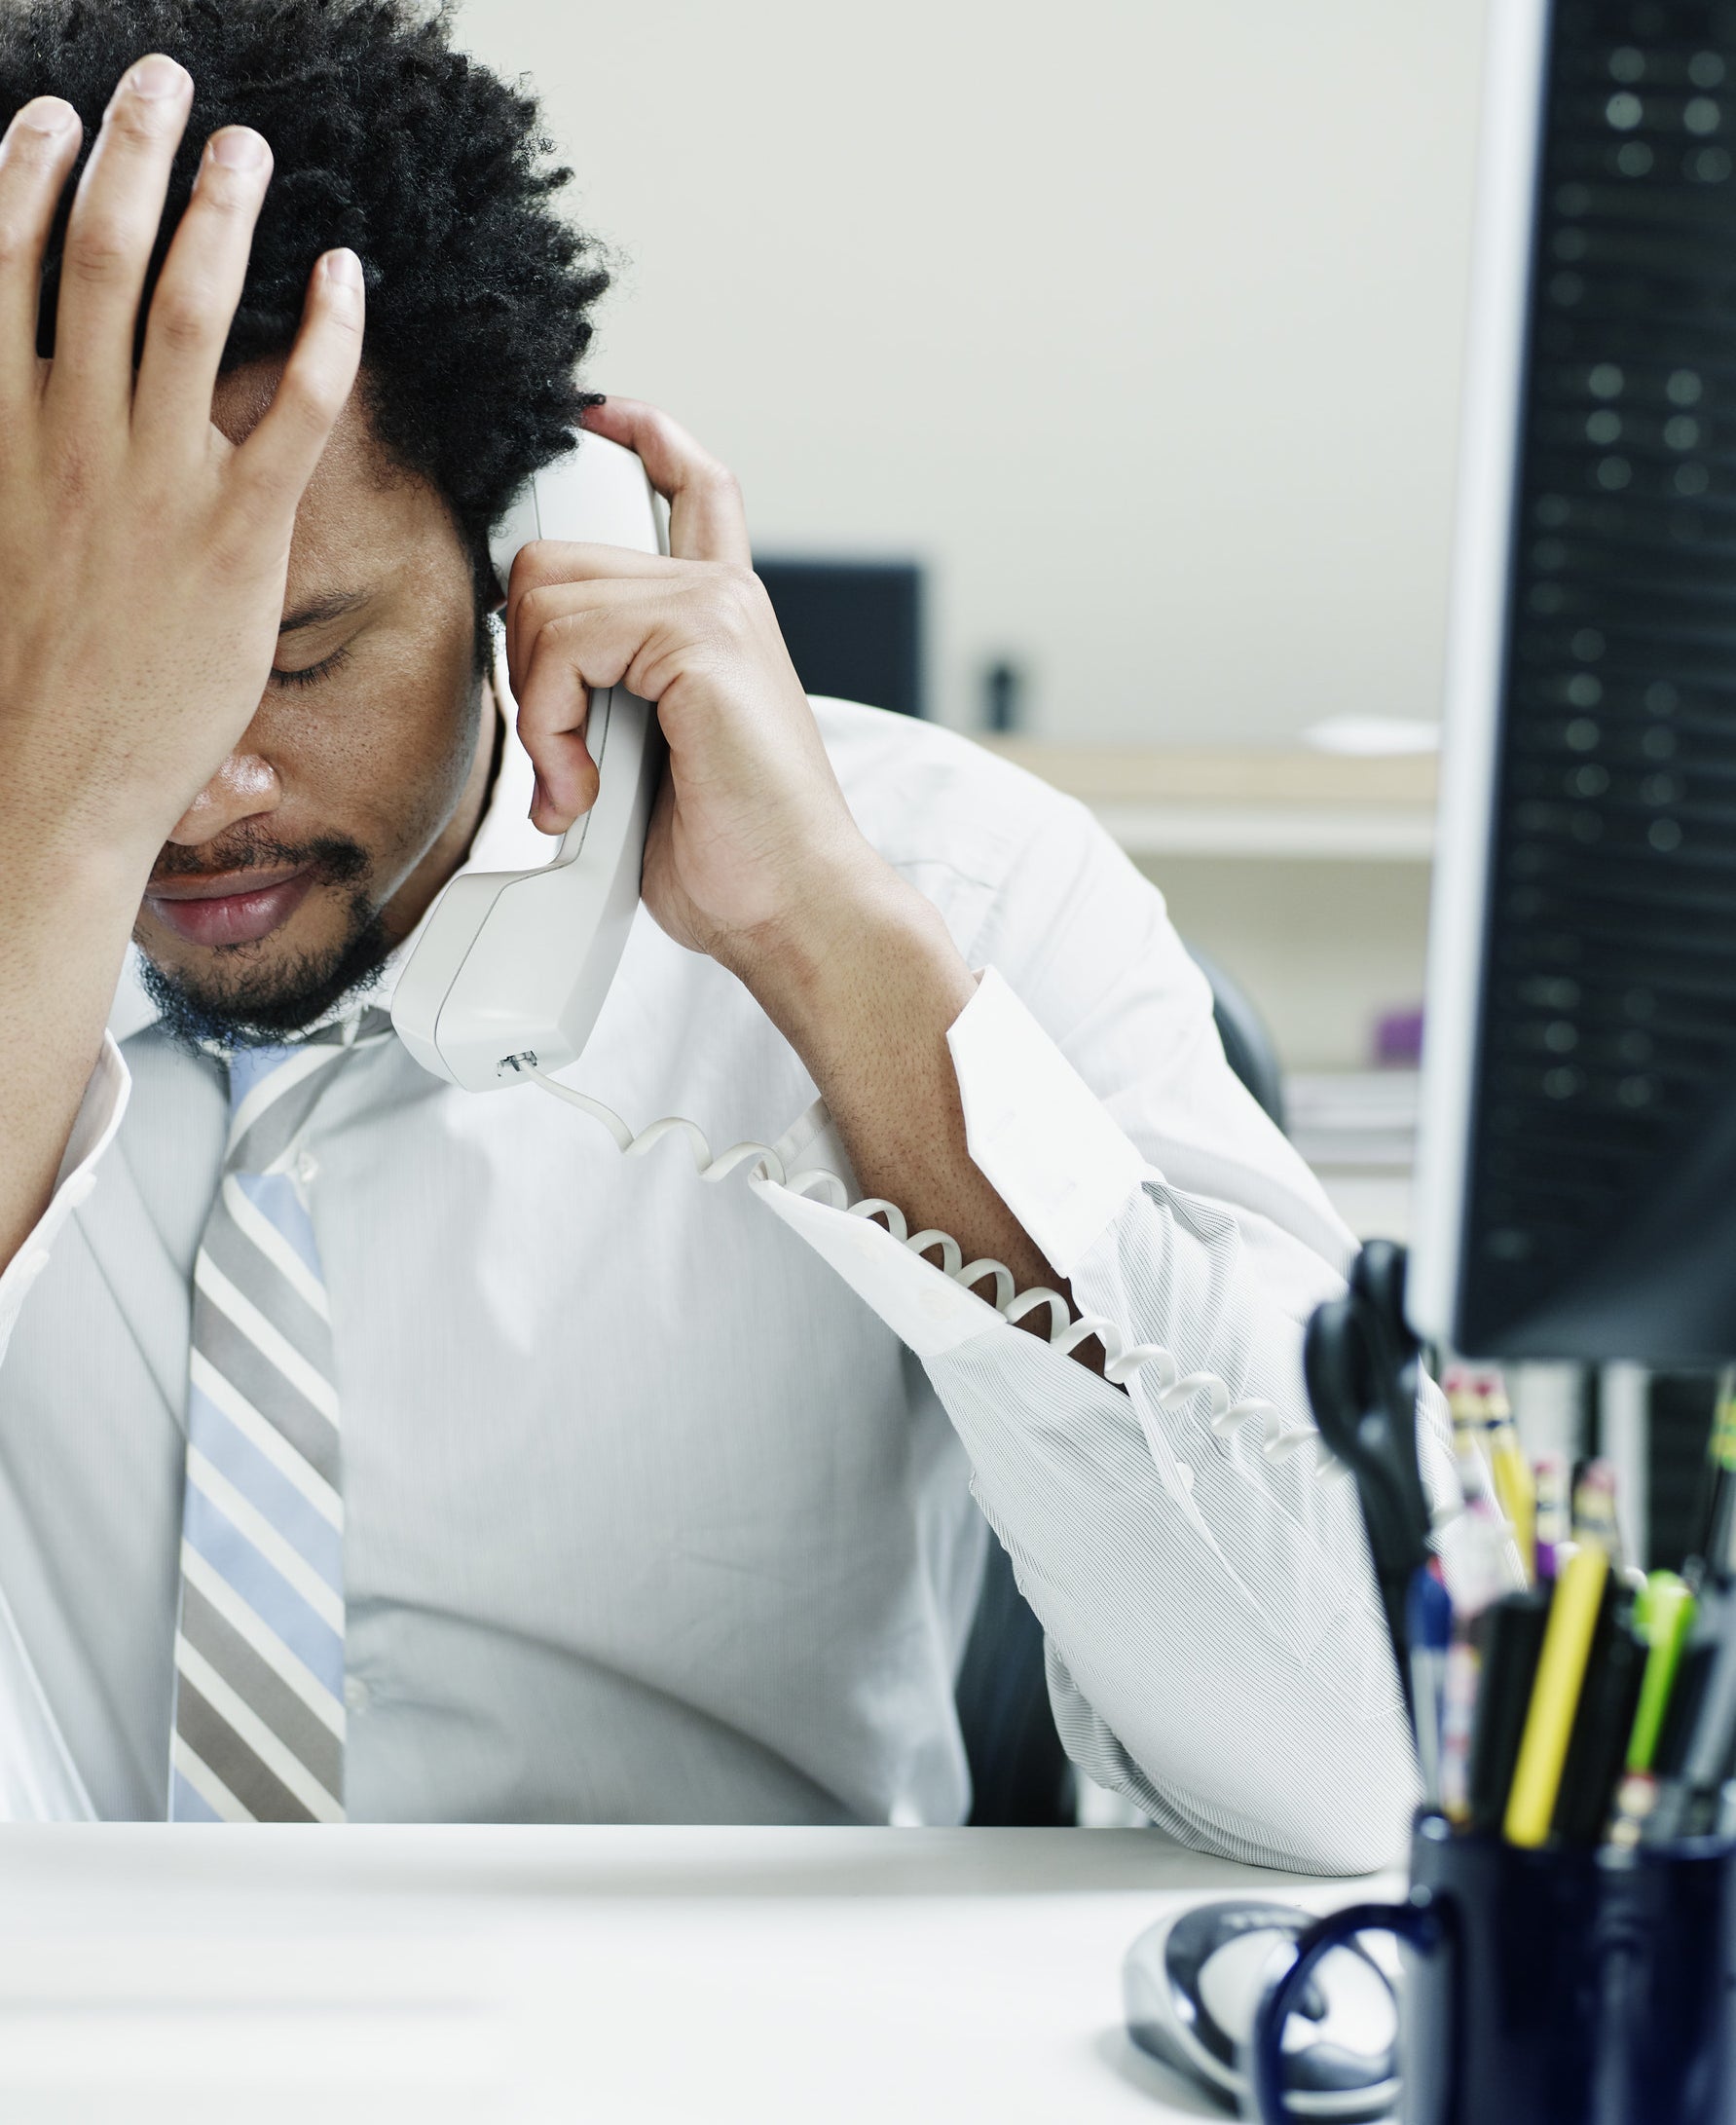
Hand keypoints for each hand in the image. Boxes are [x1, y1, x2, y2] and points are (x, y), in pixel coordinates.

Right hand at [0, 56, 362, 870]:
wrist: (46, 781)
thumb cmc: (18, 685)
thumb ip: (12, 477)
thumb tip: (27, 439)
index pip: (1, 268)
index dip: (23, 177)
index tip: (49, 121)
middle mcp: (69, 436)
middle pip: (98, 253)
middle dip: (133, 154)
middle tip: (167, 88)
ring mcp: (153, 483)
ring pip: (188, 306)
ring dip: (222, 212)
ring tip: (250, 149)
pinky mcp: (234, 538)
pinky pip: (294, 411)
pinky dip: (328, 336)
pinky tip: (347, 275)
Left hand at [501, 397, 893, 984]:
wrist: (794, 908)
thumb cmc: (734, 858)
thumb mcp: (652, 761)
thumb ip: (609, 698)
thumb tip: (533, 686)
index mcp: (723, 620)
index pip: (693, 486)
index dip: (642, 437)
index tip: (595, 419)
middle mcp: (724, 596)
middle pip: (556, 556)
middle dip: (526, 661)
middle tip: (559, 752)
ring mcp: (716, 607)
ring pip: (544, 596)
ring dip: (537, 710)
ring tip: (577, 785)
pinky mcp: (701, 636)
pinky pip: (564, 643)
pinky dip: (550, 727)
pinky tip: (584, 788)